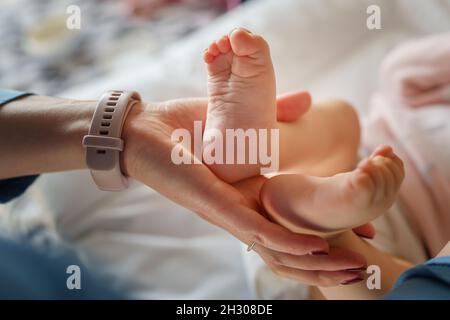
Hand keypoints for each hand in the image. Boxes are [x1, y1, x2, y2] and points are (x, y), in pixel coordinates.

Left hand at [122, 91, 368, 285]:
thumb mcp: (239, 119)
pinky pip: (254, 231)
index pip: (294, 224)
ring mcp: (228, 211)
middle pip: (288, 248)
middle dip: (327, 263)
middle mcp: (242, 210)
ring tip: (351, 270)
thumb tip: (308, 100)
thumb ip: (275, 114)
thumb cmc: (185, 126)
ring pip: (277, 248)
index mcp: (250, 194)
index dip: (327, 234)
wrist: (142, 128)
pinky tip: (315, 250)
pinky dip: (286, 242)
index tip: (363, 238)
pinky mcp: (213, 206)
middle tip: (364, 270)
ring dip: (315, 263)